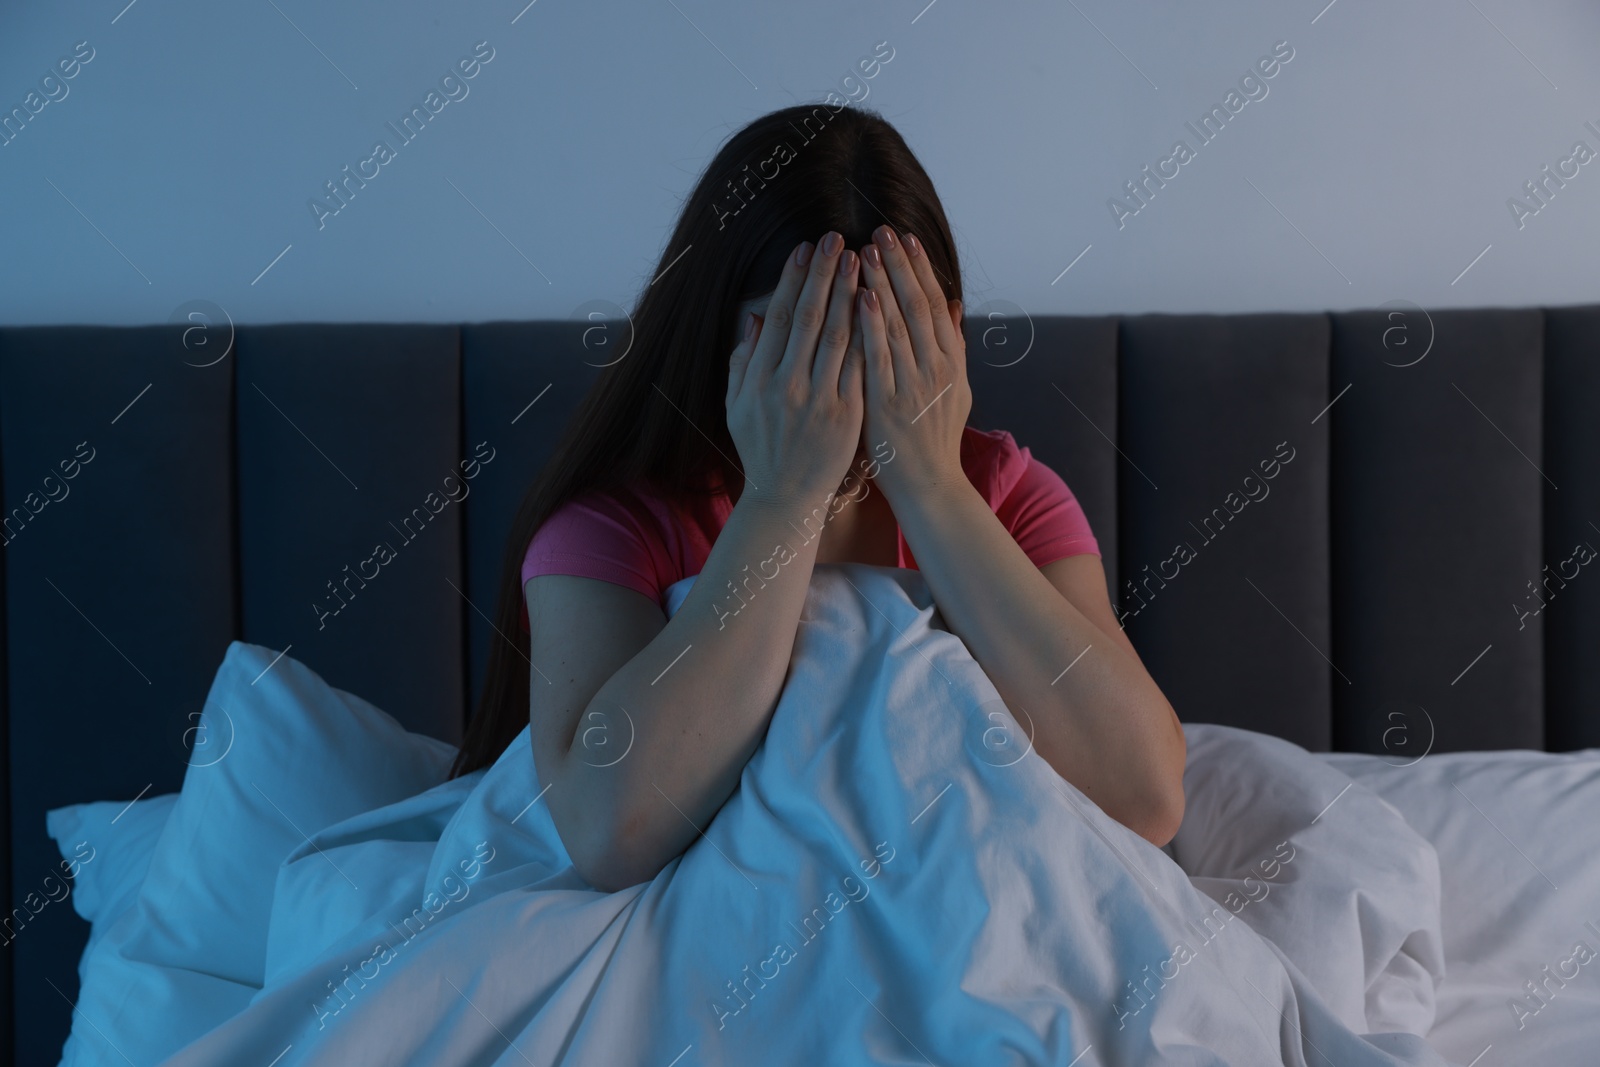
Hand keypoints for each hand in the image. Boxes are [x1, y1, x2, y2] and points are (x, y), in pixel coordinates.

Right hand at [726, 232, 864, 507]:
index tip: (805, 250)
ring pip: (835, 336)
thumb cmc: (761, 447)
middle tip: (836, 239)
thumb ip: (742, 361)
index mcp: (757, 379)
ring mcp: (817, 400)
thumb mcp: (737, 404)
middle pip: (807, 318)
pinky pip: (859, 366)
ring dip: (849, 294)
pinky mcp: (846, 415)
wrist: (785, 496)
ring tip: (860, 260)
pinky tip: (876, 306)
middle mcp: (785, 385)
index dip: (792, 280)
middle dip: (823, 275)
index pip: (777, 317)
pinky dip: (867, 334)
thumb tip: (754, 319)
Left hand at [854, 225, 969, 500]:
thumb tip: (953, 302)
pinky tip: (862, 296)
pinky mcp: (890, 403)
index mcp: (950, 361)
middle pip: (917, 305)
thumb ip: (954, 345)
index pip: (934, 303)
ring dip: (883, 284)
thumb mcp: (956, 389)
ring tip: (867, 250)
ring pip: (899, 323)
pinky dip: (873, 324)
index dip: (919, 268)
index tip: (905, 238)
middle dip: (899, 265)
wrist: (930, 486)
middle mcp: (936, 367)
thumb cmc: (935, 439)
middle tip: (882, 230)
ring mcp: (914, 385)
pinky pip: (880, 357)